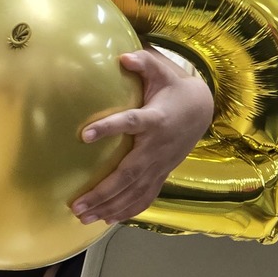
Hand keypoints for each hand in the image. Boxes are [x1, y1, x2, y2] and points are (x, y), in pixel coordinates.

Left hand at [70, 46, 212, 225]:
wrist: (201, 109)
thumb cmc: (173, 88)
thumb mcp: (161, 70)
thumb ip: (143, 63)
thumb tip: (123, 56)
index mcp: (154, 119)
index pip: (130, 123)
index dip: (109, 128)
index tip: (84, 134)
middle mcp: (157, 147)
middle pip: (128, 173)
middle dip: (102, 191)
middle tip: (76, 204)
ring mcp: (160, 164)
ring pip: (134, 191)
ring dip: (108, 206)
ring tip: (82, 216)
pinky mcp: (161, 173)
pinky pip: (144, 196)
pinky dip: (127, 210)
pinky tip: (106, 220)